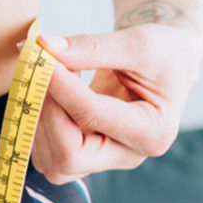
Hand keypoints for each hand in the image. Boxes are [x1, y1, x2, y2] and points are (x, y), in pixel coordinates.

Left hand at [30, 23, 202, 183]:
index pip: (92, 116)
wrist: (166, 63)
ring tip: (50, 75)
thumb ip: (90, 47)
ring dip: (38, 116)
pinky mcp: (85, 154)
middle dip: (46, 112)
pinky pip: (46, 154)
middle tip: (42, 70)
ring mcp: (105, 159)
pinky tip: (48, 91)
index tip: (41, 58)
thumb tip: (45, 46)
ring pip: (53, 160)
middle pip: (69, 156)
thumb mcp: (136, 42)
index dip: (60, 87)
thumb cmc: (161, 51)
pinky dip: (36, 123)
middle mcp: (128, 154)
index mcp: (153, 130)